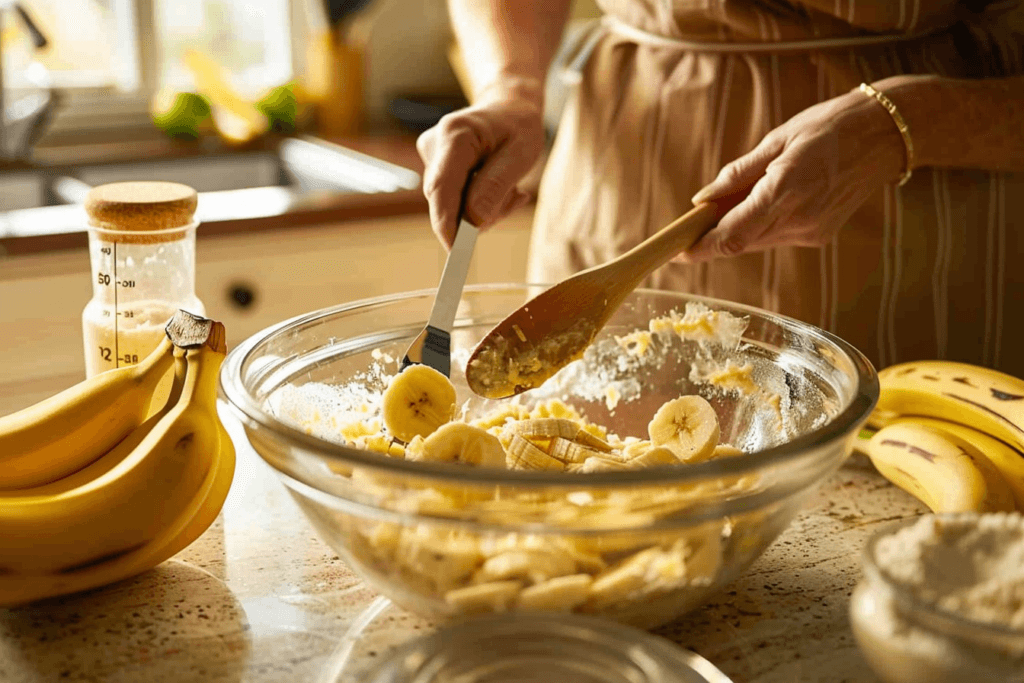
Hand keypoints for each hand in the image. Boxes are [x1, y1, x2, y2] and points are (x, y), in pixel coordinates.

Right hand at [417, 87, 545, 247]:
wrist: (508, 107)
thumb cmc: (518, 126)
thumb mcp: (521, 153)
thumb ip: (496, 186)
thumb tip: (473, 221)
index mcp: (455, 135)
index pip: (441, 187)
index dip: (446, 223)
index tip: (456, 252)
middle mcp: (435, 144)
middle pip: (446, 200)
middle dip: (478, 214)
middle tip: (515, 198)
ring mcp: (431, 156)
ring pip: (451, 204)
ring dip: (483, 208)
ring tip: (511, 189)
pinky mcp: (435, 167)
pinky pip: (454, 199)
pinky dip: (478, 203)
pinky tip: (498, 187)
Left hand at [679, 88, 906, 261]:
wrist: (885, 135)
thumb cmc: (829, 127)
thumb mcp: (777, 139)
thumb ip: (738, 173)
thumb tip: (703, 199)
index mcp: (783, 191)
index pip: (731, 236)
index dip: (700, 248)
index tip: (676, 251)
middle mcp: (798, 220)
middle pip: (739, 244)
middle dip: (712, 237)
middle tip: (693, 223)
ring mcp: (811, 232)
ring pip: (757, 242)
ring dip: (737, 229)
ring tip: (732, 203)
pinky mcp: (820, 235)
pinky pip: (777, 237)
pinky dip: (761, 226)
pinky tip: (764, 203)